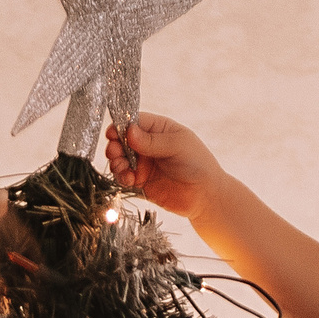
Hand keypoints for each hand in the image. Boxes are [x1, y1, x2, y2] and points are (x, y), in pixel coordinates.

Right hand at [104, 114, 226, 218]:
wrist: (206, 195)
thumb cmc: (198, 164)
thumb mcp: (177, 146)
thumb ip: (152, 141)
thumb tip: (129, 132)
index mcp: (158, 129)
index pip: (133, 122)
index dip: (121, 126)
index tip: (113, 134)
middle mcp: (148, 144)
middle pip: (121, 140)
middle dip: (115, 145)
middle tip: (115, 153)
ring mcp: (143, 163)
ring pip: (119, 159)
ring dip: (116, 162)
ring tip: (122, 168)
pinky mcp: (141, 182)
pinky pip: (123, 177)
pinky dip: (121, 178)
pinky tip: (129, 180)